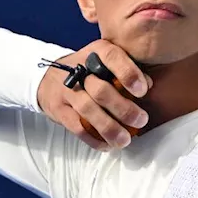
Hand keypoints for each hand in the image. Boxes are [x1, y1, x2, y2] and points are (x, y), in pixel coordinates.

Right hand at [36, 39, 150, 149]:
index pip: (111, 57)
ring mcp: (66, 90)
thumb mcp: (106, 61)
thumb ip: (127, 69)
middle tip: (141, 120)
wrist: (50, 78)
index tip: (142, 90)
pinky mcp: (58, 109)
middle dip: (123, 108)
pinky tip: (108, 145)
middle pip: (100, 90)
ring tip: (125, 139)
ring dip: (109, 128)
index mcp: (96, 53)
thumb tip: (148, 84)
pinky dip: (94, 139)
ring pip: (88, 110)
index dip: (128, 74)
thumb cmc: (89, 71)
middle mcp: (79, 70)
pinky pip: (77, 127)